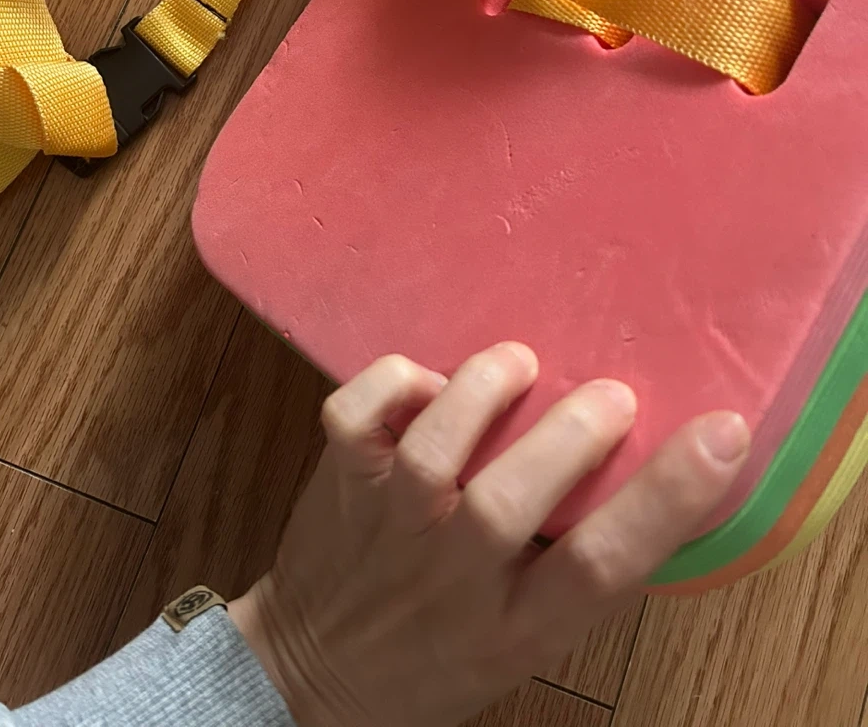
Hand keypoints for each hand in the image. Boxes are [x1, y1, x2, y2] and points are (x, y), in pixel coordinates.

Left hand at [229, 345, 748, 726]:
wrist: (316, 674)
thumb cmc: (443, 650)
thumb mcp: (526, 638)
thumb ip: (575, 571)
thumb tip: (656, 477)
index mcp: (517, 624)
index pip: (602, 567)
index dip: (666, 500)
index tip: (720, 435)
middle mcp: (451, 575)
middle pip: (510, 501)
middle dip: (569, 435)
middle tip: (612, 394)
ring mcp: (388, 525)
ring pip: (431, 449)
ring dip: (482, 391)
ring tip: (521, 362)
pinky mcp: (339, 480)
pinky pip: (356, 415)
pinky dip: (392, 383)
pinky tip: (427, 381)